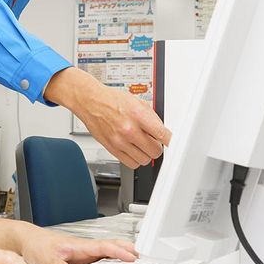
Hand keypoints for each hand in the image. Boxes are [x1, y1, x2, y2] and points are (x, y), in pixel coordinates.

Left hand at [17, 226, 137, 263]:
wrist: (26, 240)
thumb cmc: (36, 243)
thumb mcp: (45, 257)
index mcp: (78, 245)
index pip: (103, 247)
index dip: (118, 251)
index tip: (131, 256)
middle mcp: (82, 248)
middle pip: (109, 247)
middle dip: (126, 250)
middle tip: (141, 257)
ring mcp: (81, 254)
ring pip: (105, 254)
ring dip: (119, 255)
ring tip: (134, 260)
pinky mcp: (78, 260)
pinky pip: (97, 261)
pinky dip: (108, 262)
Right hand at [44, 68, 170, 167]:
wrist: (90, 101)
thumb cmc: (111, 100)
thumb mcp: (136, 101)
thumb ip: (152, 117)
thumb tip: (163, 132)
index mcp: (138, 115)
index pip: (163, 135)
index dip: (171, 141)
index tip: (173, 144)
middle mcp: (129, 129)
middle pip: (156, 151)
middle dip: (156, 146)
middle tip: (152, 140)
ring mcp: (120, 140)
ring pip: (145, 160)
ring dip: (146, 154)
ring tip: (140, 144)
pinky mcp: (112, 148)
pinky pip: (132, 163)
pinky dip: (135, 159)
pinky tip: (132, 149)